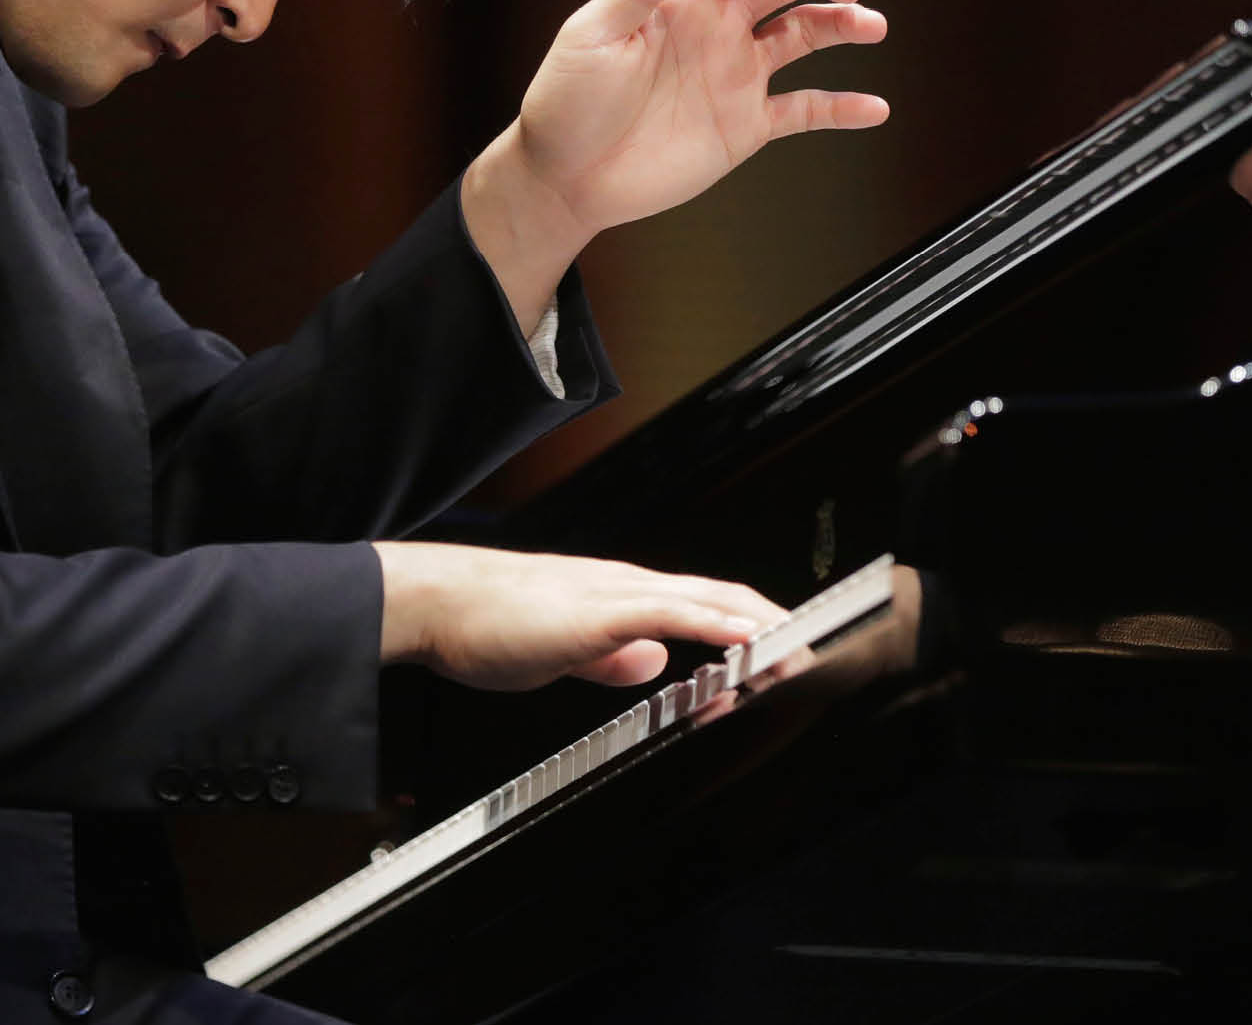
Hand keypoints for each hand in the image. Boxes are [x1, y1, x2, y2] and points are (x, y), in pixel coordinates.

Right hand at [373, 542, 790, 692]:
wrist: (438, 603)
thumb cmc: (486, 625)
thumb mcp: (564, 650)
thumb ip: (609, 657)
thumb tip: (653, 665)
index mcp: (621, 597)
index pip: (703, 604)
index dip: (749, 625)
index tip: (783, 653)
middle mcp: (628, 585)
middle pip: (722, 595)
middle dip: (774, 625)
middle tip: (813, 655)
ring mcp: (615, 593)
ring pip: (707, 598)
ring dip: (759, 626)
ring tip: (798, 652)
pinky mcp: (597, 612)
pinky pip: (669, 611)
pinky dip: (714, 622)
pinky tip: (744, 637)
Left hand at [519, 0, 887, 231]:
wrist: (564, 177)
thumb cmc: (566, 102)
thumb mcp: (592, 35)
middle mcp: (716, 29)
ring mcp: (735, 75)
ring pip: (803, 37)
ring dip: (841, 25)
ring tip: (873, 25)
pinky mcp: (745, 125)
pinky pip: (804, 110)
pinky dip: (841, 108)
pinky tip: (874, 107)